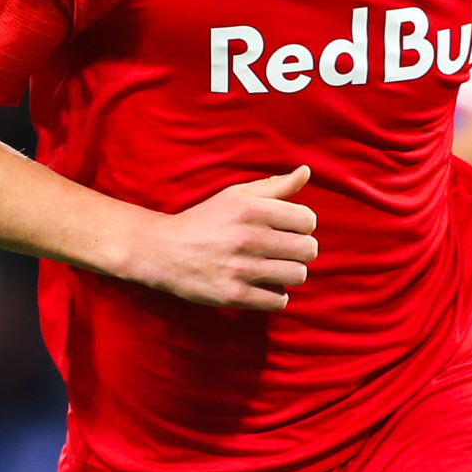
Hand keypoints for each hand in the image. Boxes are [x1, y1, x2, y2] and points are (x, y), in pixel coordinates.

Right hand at [132, 166, 318, 310]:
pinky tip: (262, 286)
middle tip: (285, 251)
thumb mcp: (236, 195)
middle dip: (301, 251)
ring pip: (298, 275)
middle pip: (308, 249)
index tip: (288, 230)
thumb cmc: (205, 220)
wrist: (162, 251)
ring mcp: (241, 268)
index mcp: (252, 209)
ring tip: (274, 268)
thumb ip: (275, 186)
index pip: (308, 220)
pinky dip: (275, 295)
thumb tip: (306, 171)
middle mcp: (249, 237)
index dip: (303, 226)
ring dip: (289, 273)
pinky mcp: (234, 295)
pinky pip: (279, 300)